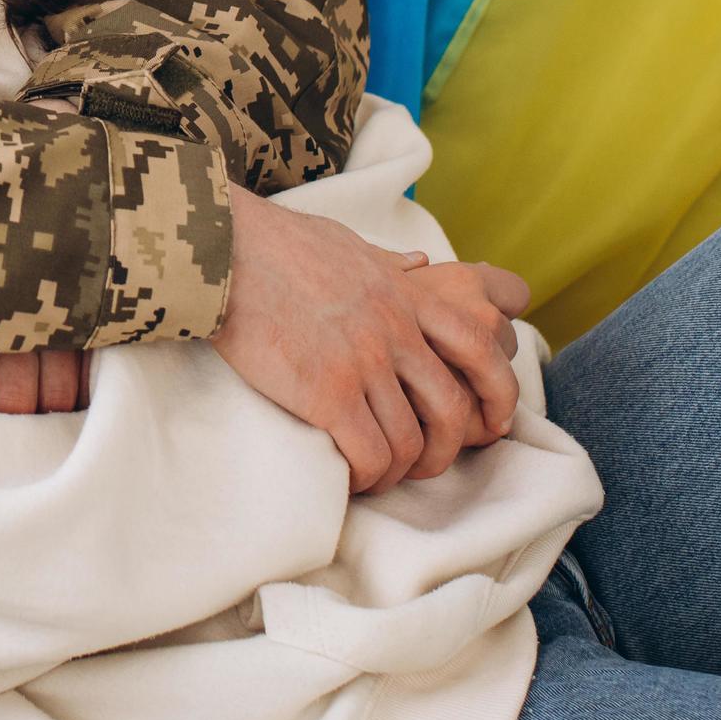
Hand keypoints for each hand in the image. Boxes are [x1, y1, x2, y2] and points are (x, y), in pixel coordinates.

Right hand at [210, 195, 492, 496]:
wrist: (222, 250)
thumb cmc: (271, 242)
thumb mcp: (345, 242)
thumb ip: (388, 261)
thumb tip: (421, 263)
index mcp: (403, 295)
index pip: (477, 347)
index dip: (498, 392)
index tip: (490, 421)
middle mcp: (394, 331)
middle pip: (450, 410)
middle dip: (444, 451)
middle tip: (422, 465)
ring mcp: (363, 363)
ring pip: (407, 443)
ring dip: (396, 472)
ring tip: (374, 476)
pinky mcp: (327, 393)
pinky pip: (369, 456)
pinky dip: (366, 478)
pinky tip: (348, 476)